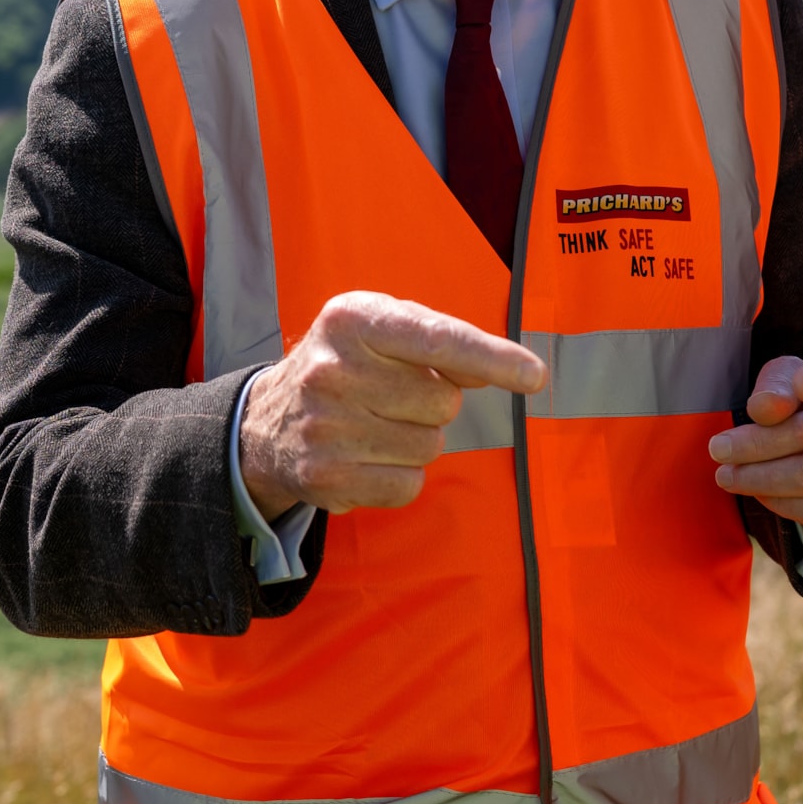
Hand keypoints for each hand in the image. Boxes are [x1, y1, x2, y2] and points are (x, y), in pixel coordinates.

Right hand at [239, 291, 546, 519]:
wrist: (267, 422)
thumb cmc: (346, 364)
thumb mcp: (381, 328)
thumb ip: (440, 340)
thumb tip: (507, 368)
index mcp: (352, 318)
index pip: (438, 340)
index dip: (492, 357)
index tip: (536, 376)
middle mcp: (334, 369)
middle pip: (443, 402)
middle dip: (432, 403)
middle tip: (390, 397)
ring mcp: (327, 426)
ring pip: (430, 446)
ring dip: (416, 440)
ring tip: (374, 425)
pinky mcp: (326, 476)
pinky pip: (410, 485)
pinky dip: (400, 476)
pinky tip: (367, 457)